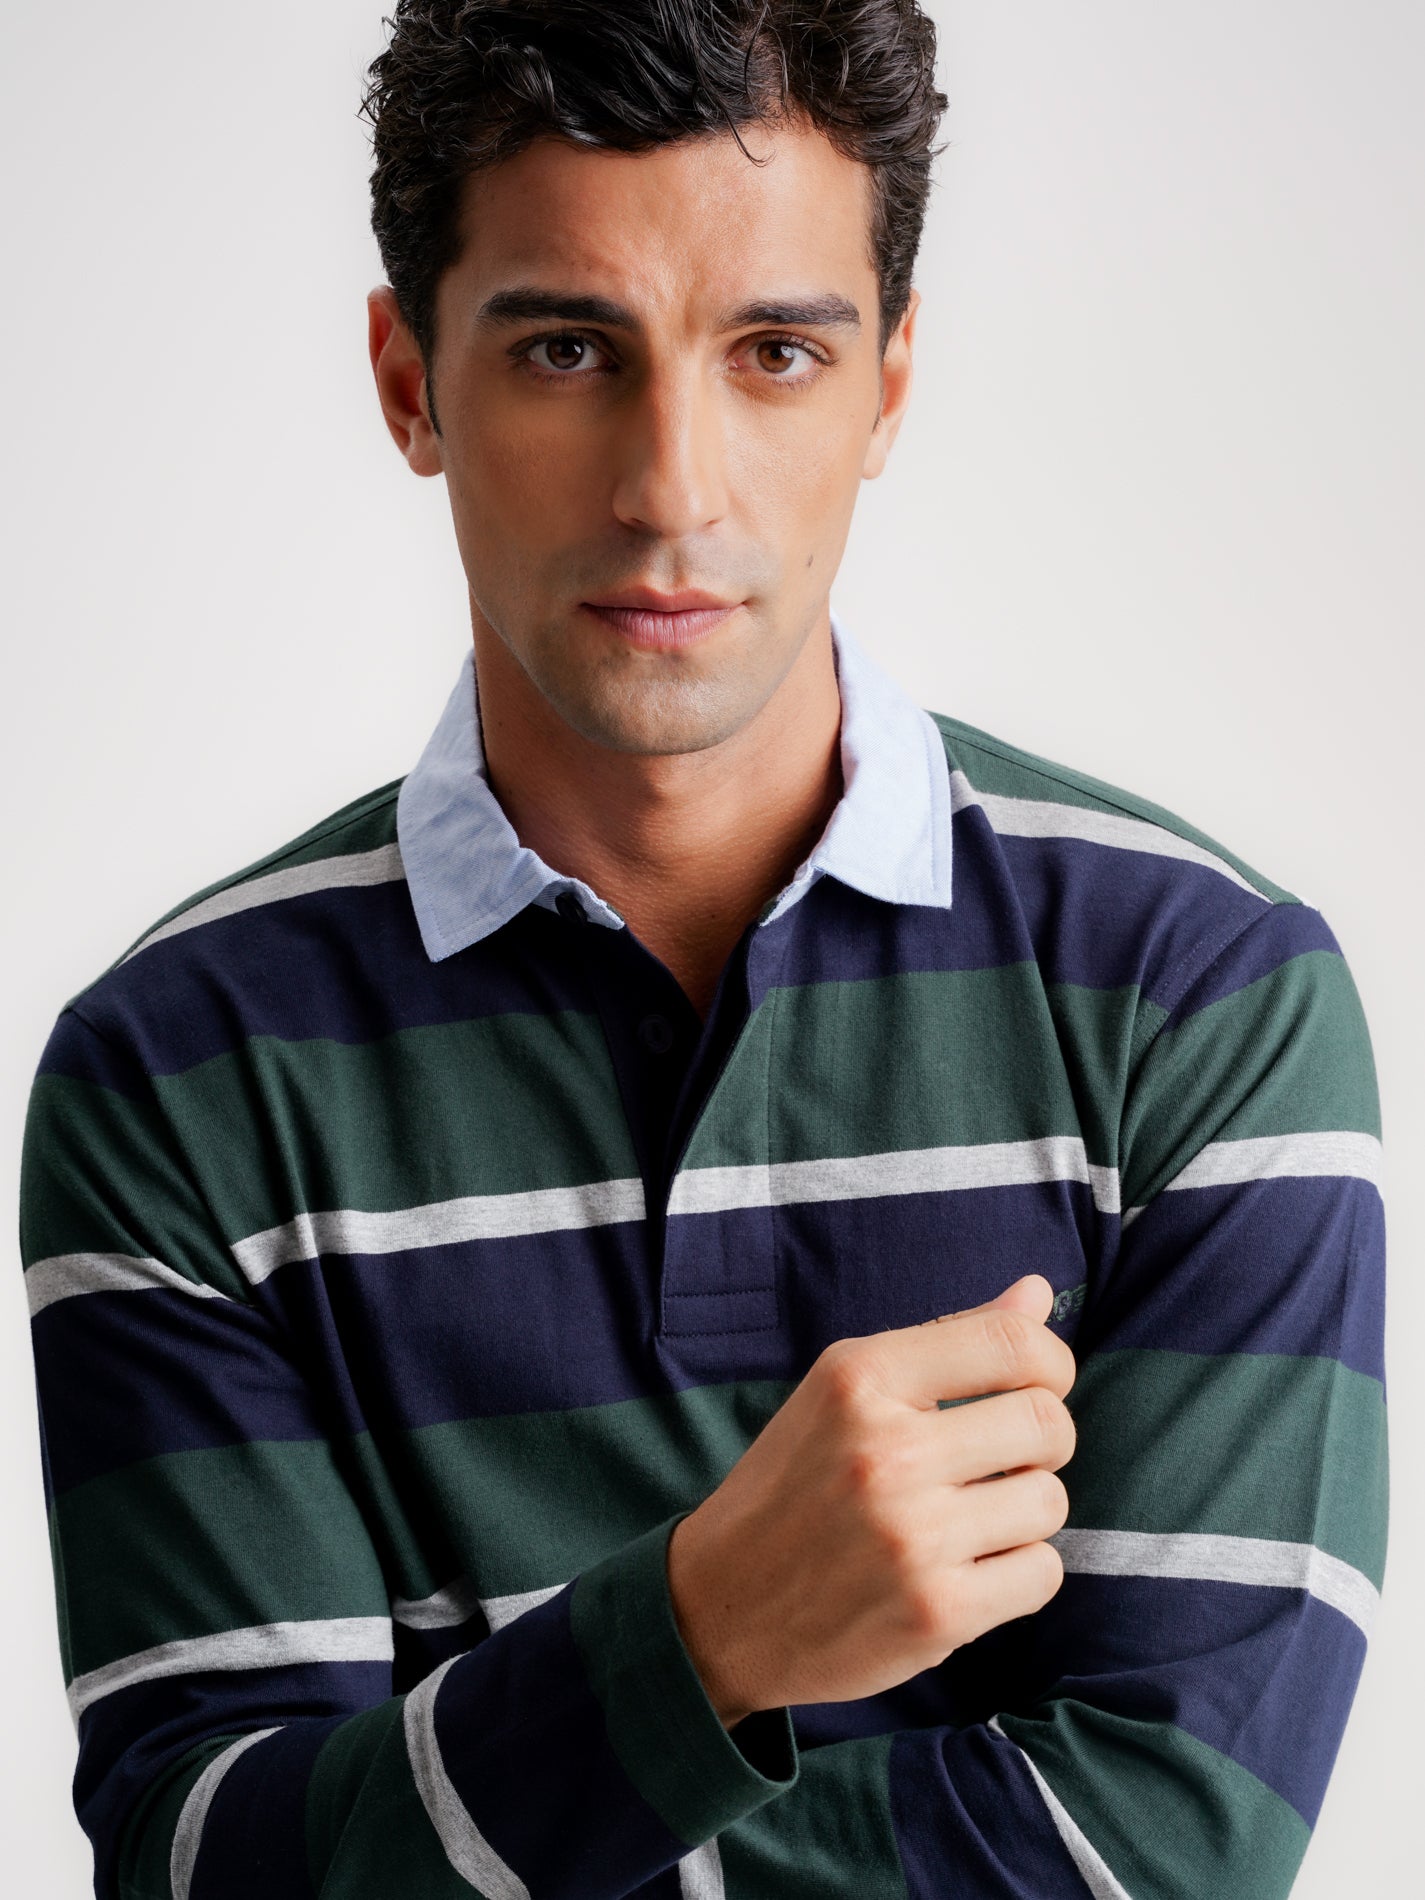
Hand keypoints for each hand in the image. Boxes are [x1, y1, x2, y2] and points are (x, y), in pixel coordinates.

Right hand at [666, 1274, 1075, 1726]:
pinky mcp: (935, 1613)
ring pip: (1049, 1501)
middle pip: (1046, 1422)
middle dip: (1041, 1442)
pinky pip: (1042, 1573)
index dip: (1051, 1362)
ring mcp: (912, 1536)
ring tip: (966, 1520)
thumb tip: (1038, 1291)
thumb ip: (947, 1341)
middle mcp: (886, 1451)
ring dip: (1023, 1513)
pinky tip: (964, 1571)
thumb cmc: (793, 1489)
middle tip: (1000, 1461)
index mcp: (859, 1378)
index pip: (1013, 1343)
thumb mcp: (846, 1395)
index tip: (1038, 1384)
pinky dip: (1017, 1574)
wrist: (720, 1609)